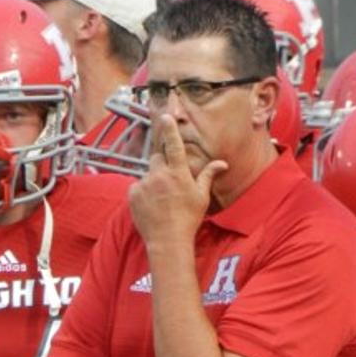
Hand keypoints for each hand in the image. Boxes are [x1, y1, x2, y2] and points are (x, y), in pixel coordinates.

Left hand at [128, 114, 226, 248]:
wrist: (167, 240)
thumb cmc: (188, 219)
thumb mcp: (202, 197)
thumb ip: (209, 175)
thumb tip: (222, 163)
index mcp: (178, 174)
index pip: (173, 146)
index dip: (170, 130)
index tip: (165, 117)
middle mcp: (160, 175)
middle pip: (157, 158)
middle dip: (162, 165)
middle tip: (169, 182)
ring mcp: (145, 184)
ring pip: (148, 173)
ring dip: (153, 180)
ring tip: (161, 199)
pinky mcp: (133, 194)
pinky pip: (137, 186)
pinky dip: (143, 192)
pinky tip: (151, 205)